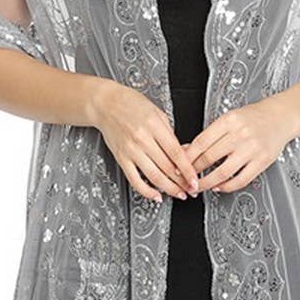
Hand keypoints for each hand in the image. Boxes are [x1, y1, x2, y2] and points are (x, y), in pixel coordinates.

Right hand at [88, 79, 200, 203]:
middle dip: (182, 183)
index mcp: (154, 125)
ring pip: (153, 176)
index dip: (188, 170)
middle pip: (167, 167)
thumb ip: (169, 134)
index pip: (176, 153)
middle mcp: (142, 139)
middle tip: (191, 190)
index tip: (195, 180)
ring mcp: (131, 150)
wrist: (104, 104)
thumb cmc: (131, 104)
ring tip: (179, 194)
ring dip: (169, 189)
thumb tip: (183, 153)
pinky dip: (146, 191)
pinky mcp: (121, 158)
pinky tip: (156, 195)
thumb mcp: (157, 112)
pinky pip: (134, 180)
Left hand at [182, 97, 299, 193]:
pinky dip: (227, 186)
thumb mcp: (229, 119)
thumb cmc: (254, 117)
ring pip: (223, 172)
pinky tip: (219, 187)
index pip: (201, 142)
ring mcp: (252, 149)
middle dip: (193, 172)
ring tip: (198, 187)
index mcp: (228, 121)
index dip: (187, 157)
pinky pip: (241, 179)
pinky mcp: (262, 161)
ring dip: (206, 183)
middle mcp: (240, 134)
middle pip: (209, 157)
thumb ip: (210, 135)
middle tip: (185, 180)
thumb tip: (187, 150)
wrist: (280, 117)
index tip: (178, 166)